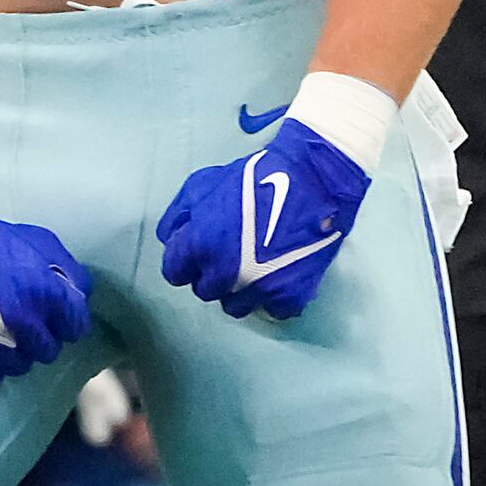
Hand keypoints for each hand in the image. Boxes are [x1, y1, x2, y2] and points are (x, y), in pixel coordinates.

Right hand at [0, 182, 92, 386]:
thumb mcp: (36, 240)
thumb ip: (67, 270)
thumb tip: (81, 297)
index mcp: (43, 292)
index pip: (76, 327)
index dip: (66, 319)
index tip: (54, 314)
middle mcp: (21, 324)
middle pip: (49, 350)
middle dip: (41, 335)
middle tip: (23, 319)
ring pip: (21, 367)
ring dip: (16, 350)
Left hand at [157, 116, 371, 319]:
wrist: (314, 179)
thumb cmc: (257, 176)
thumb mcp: (203, 183)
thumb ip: (178, 216)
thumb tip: (171, 240)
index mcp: (201, 245)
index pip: (174, 273)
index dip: (186, 260)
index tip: (200, 251)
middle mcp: (225, 274)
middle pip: (205, 291)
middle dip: (212, 273)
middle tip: (230, 253)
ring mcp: (258, 289)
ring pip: (235, 305)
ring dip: (239, 288)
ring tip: (254, 266)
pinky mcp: (289, 296)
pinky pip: (271, 309)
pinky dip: (273, 295)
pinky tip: (278, 273)